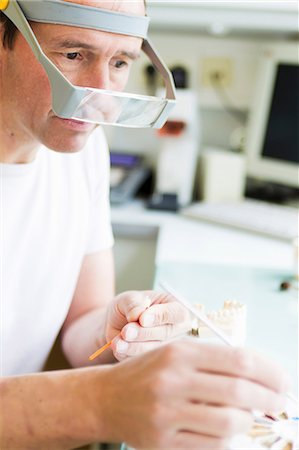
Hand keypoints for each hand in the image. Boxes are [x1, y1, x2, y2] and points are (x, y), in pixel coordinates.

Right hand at [102, 340, 289, 448]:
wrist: (106, 398)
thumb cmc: (150, 372)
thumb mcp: (178, 352)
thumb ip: (216, 361)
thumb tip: (263, 377)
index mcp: (180, 352)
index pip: (239, 359)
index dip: (270, 371)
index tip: (284, 380)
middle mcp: (173, 379)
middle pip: (239, 392)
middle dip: (270, 399)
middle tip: (280, 403)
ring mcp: (167, 413)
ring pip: (230, 423)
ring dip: (249, 421)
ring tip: (249, 416)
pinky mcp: (162, 442)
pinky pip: (212, 446)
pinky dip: (228, 439)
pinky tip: (225, 430)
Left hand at [105, 290, 190, 360]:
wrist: (114, 322)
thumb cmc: (128, 305)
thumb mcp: (128, 298)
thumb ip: (133, 304)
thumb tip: (137, 315)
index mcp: (174, 307)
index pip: (178, 313)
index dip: (161, 316)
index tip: (142, 319)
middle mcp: (174, 328)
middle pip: (165, 333)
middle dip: (143, 333)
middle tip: (125, 331)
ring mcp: (165, 345)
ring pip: (153, 348)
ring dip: (134, 345)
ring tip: (117, 341)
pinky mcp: (152, 359)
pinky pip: (142, 359)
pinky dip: (127, 353)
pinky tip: (118, 346)